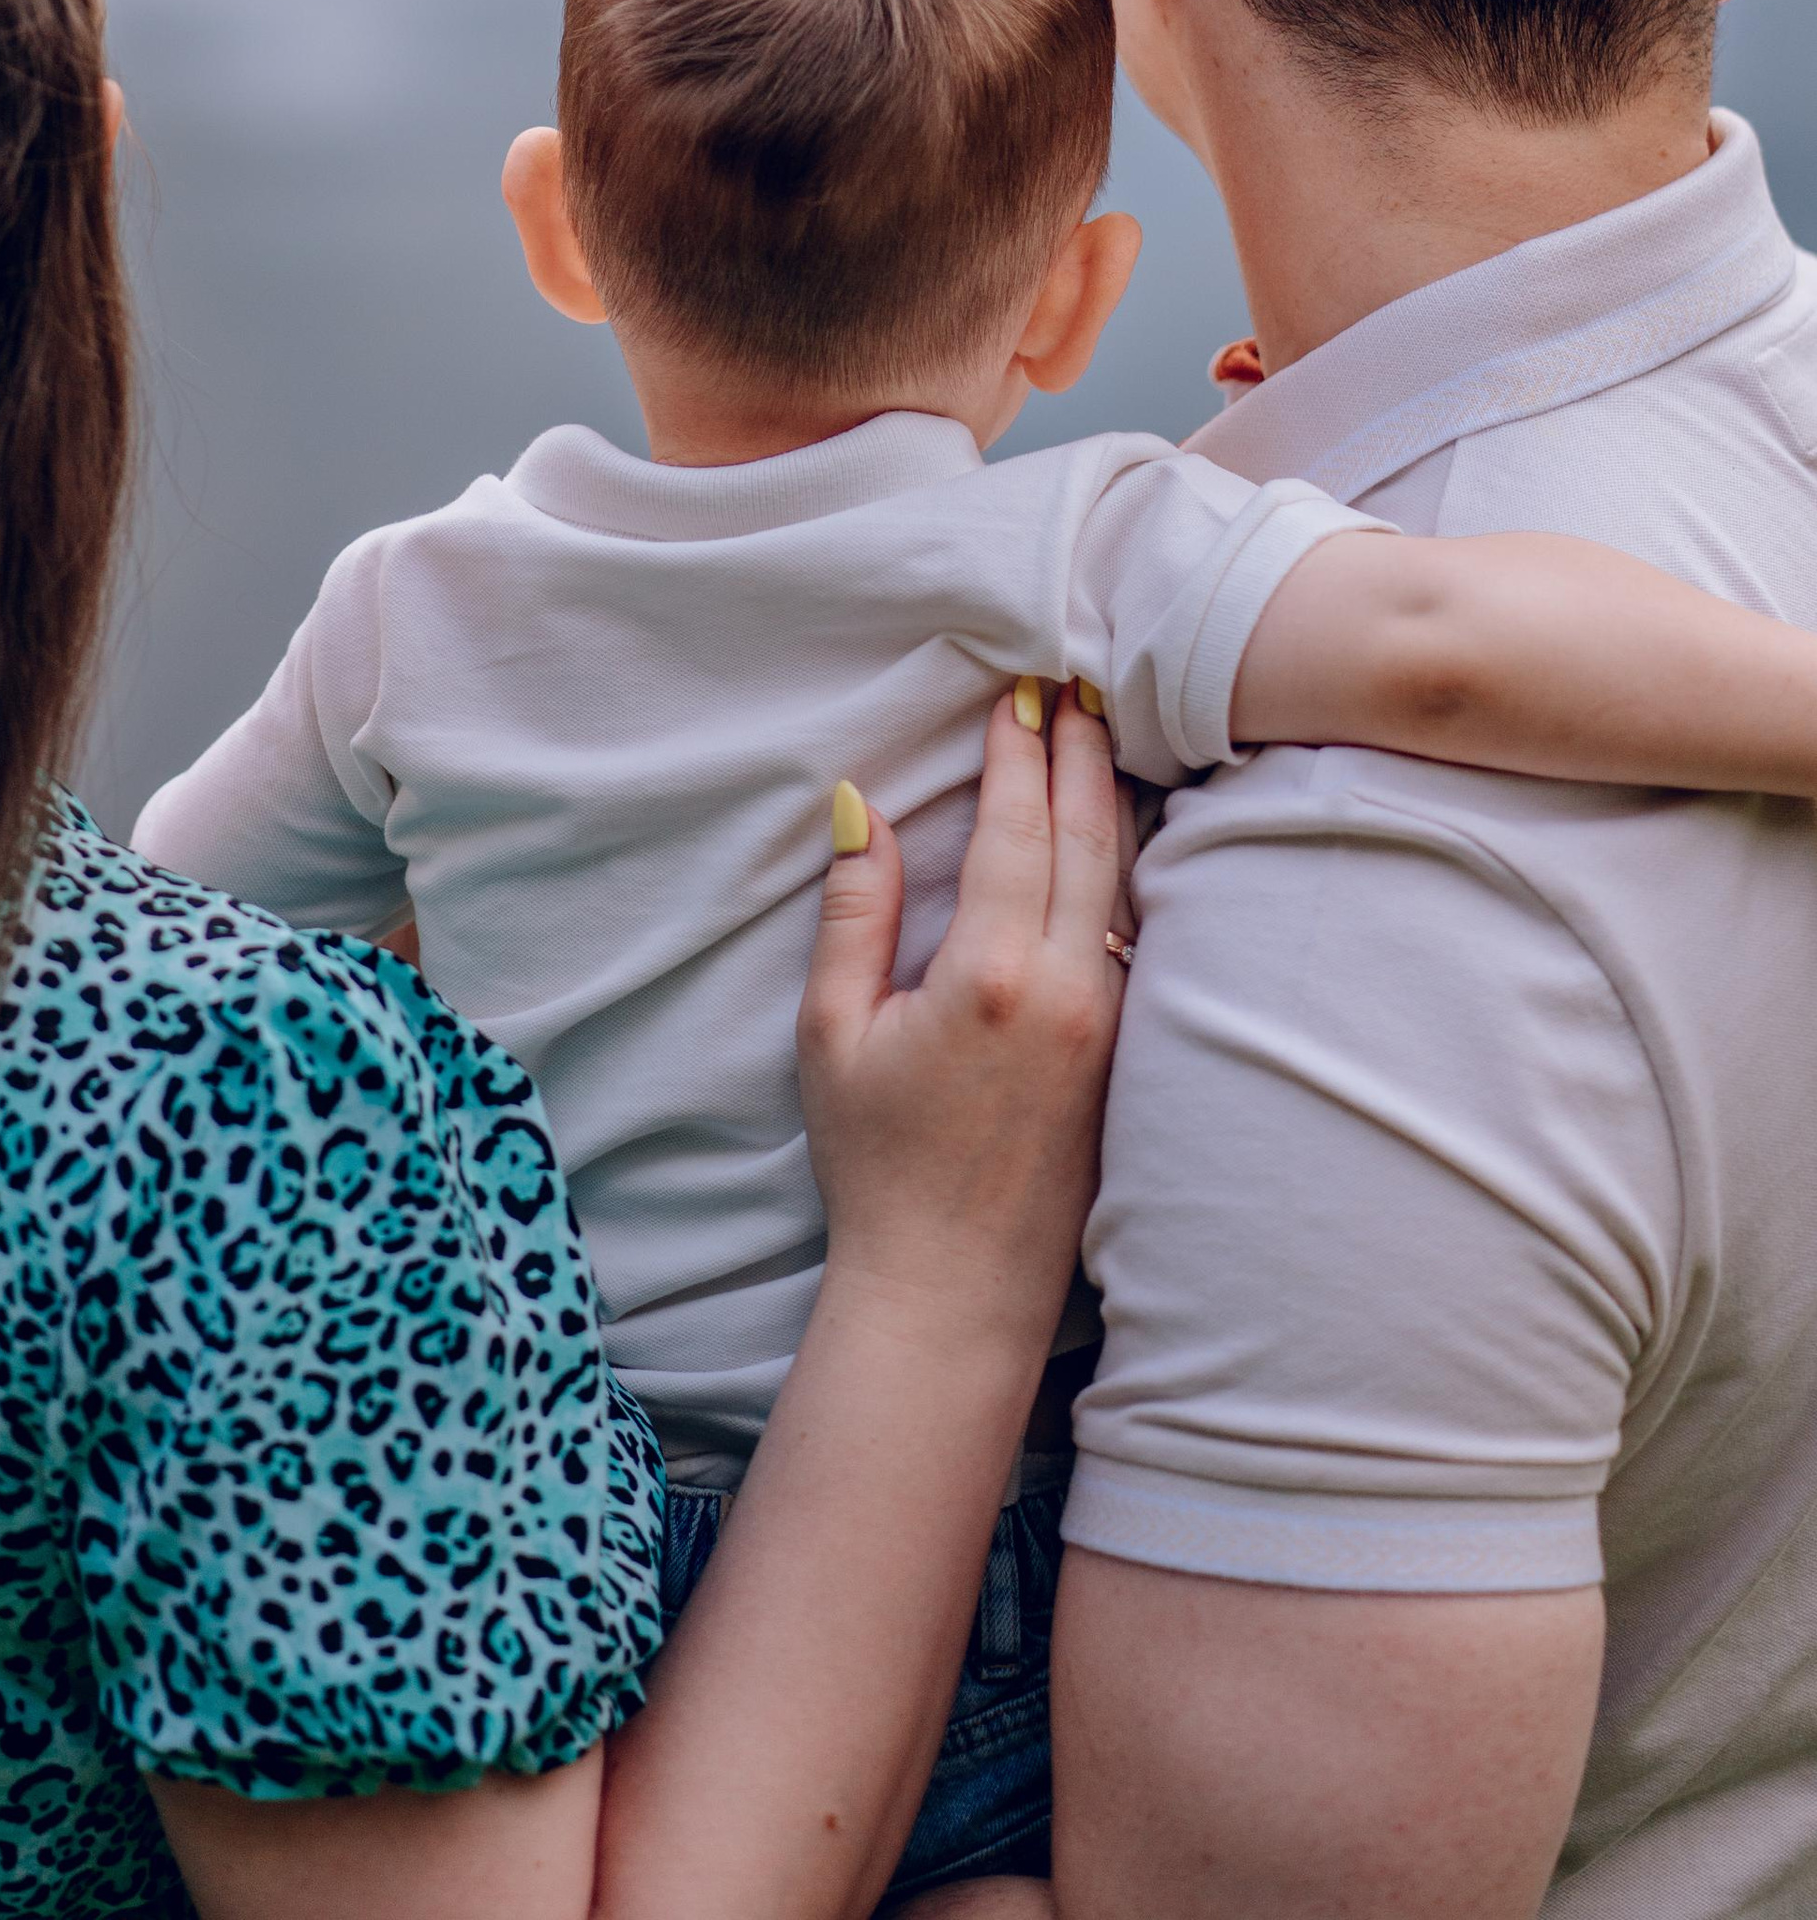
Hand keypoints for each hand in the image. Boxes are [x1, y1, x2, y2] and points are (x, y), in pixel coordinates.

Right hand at [796, 687, 1122, 1352]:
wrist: (952, 1288)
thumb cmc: (877, 1164)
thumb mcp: (833, 1032)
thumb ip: (856, 913)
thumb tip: (864, 808)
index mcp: (992, 977)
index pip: (1019, 831)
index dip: (1020, 754)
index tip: (1020, 692)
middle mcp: (1070, 993)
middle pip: (1090, 840)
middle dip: (1083, 754)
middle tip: (1077, 682)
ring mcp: (1111, 1027)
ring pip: (1126, 885)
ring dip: (1114, 803)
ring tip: (1106, 735)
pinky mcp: (1128, 1057)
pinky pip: (1136, 936)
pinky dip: (1128, 871)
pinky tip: (1122, 839)